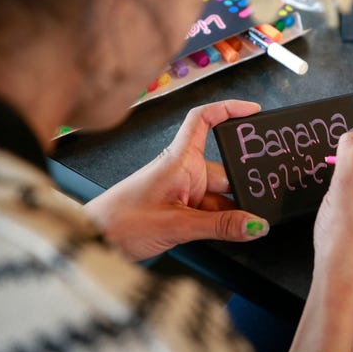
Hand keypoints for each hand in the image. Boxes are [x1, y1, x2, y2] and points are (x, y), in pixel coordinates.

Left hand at [84, 100, 269, 260]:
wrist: (94, 242)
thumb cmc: (120, 222)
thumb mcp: (178, 224)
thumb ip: (220, 226)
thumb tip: (255, 224)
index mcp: (178, 160)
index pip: (204, 120)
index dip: (228, 109)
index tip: (252, 112)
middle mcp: (181, 171)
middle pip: (222, 170)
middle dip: (240, 187)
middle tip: (258, 205)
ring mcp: (181, 190)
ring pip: (218, 195)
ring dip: (230, 211)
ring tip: (241, 227)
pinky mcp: (179, 208)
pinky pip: (209, 210)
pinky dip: (220, 222)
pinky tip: (229, 233)